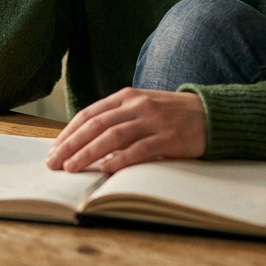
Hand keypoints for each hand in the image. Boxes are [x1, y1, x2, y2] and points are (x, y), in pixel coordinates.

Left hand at [45, 88, 206, 173]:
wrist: (211, 114)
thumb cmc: (170, 114)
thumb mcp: (141, 107)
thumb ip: (117, 118)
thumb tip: (83, 139)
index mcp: (126, 96)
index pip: (89, 114)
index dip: (69, 132)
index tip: (54, 149)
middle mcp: (137, 105)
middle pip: (96, 125)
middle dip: (71, 145)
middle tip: (54, 162)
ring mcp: (153, 120)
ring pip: (112, 137)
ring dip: (88, 153)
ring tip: (71, 168)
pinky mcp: (169, 138)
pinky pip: (140, 149)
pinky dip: (120, 159)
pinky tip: (105, 169)